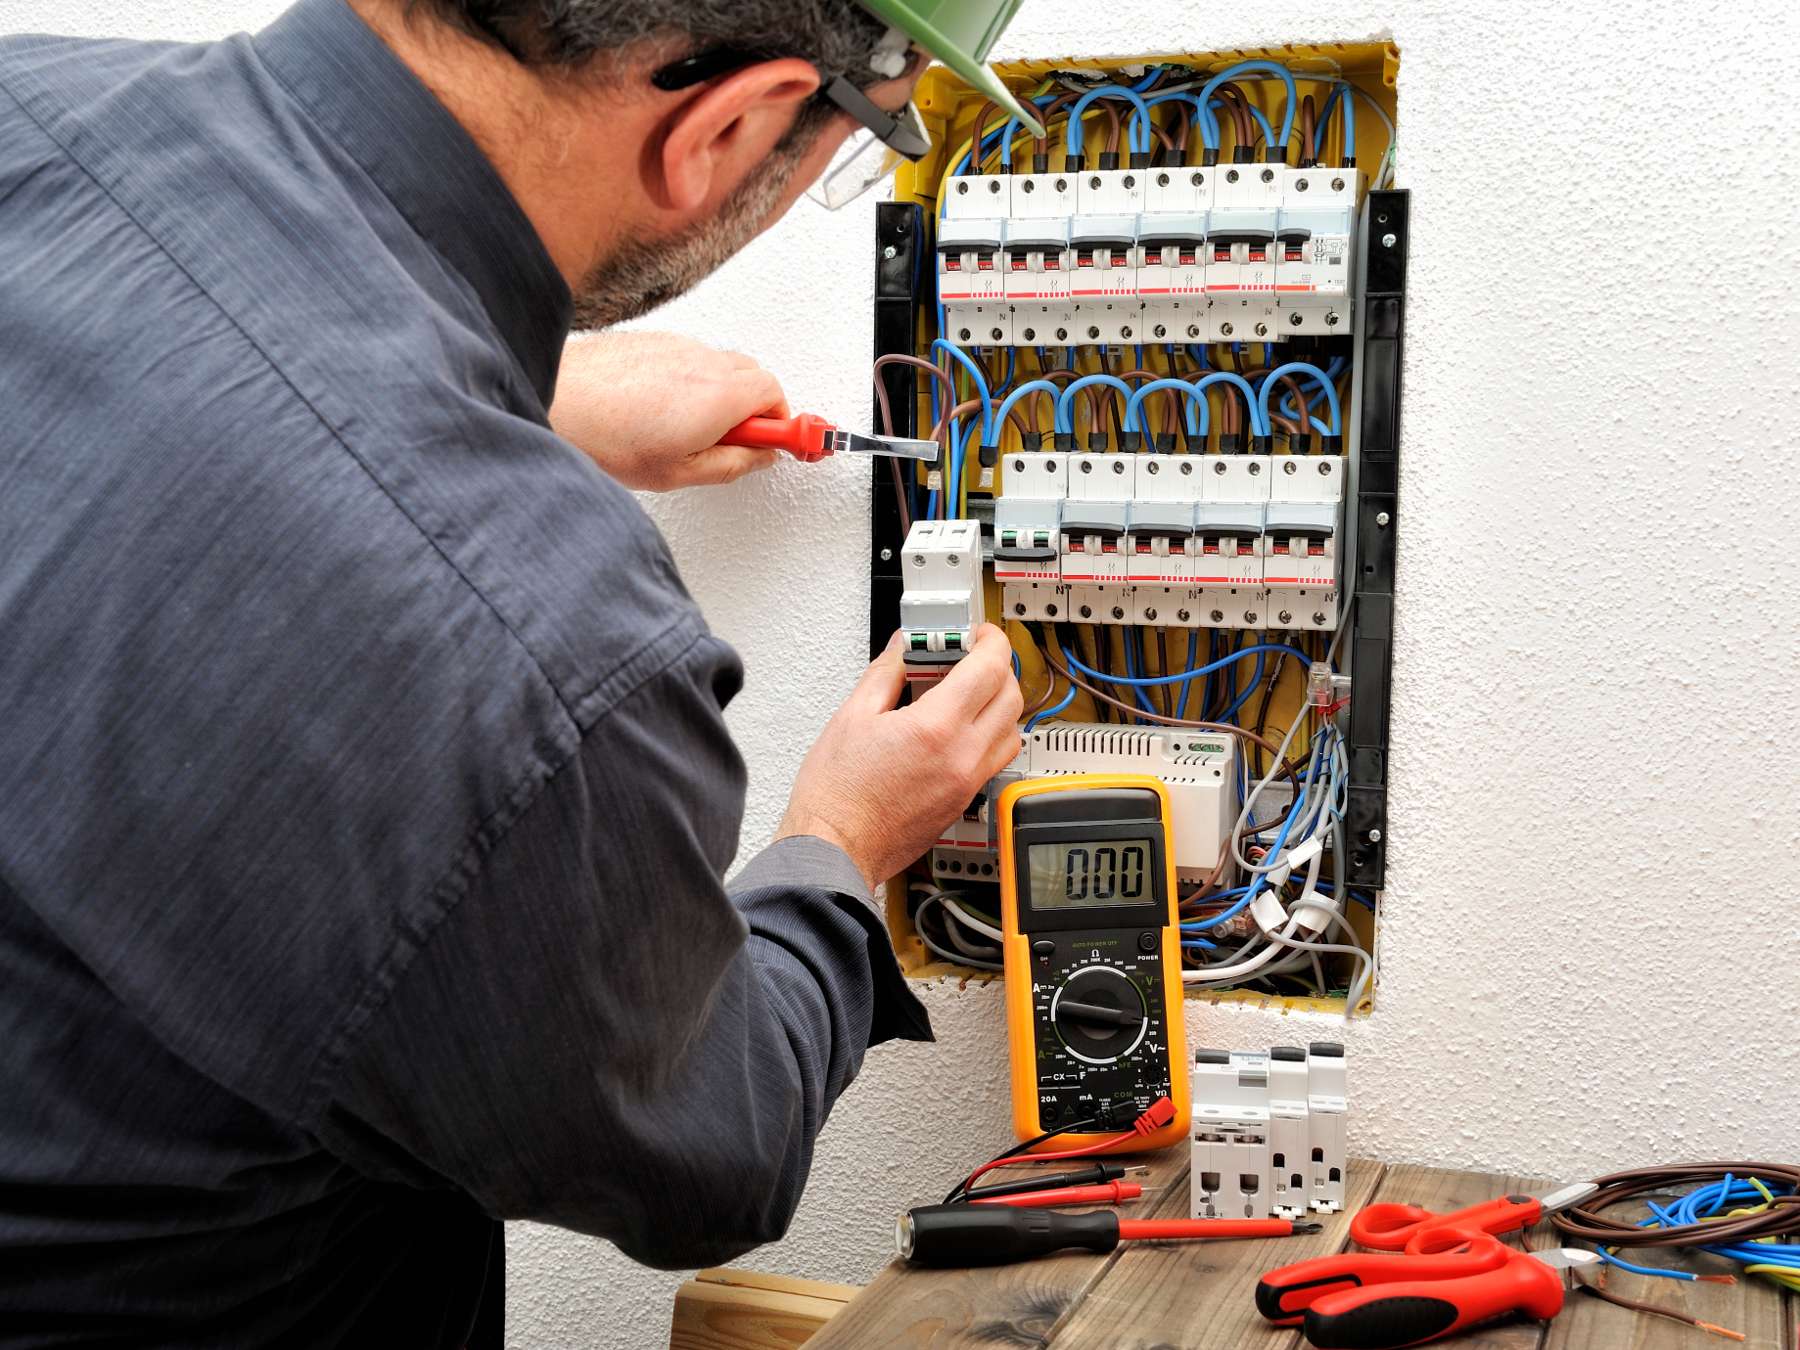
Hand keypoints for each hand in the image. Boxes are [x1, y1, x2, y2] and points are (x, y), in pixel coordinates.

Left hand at [549, 331, 786, 489]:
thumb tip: (761, 457)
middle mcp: (704, 361)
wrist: (552, 399)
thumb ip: (733, 464)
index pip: (777, 396)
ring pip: (722, 364)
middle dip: (755, 408)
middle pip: (755, 375)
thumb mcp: (679, 472)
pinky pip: (691, 357)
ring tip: (692, 428)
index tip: (783, 440)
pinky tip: (662, 408)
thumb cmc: (604, 436)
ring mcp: (678, 346)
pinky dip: (691, 380)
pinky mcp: (653, 339)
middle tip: (737, 439)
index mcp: (720, 395)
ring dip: (722, 393)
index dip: (782, 423)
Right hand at [777, 625, 1023, 889]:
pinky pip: (996, 760)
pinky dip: (992, 736)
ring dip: (1001, 705)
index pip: (989, 668)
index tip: (980, 634)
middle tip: (974, 658)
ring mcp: (967, 783)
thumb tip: (903, 648)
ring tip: (971, 695)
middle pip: (1011, 697)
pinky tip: (961, 731)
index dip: (990, 641)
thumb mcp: (852, 716)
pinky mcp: (964, 802)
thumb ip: (885, 673)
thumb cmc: (836, 795)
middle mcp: (962, 757)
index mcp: (935, 729)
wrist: (835, 849)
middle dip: (998, 669)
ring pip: (1014, 732)